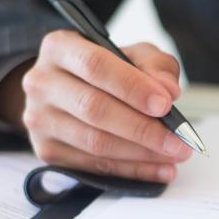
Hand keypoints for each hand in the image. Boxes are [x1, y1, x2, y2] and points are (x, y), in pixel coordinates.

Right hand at [17, 30, 192, 181]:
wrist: (69, 91)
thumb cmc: (107, 71)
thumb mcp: (133, 55)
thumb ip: (155, 66)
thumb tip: (168, 91)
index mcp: (60, 48)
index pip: (96, 66)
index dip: (133, 87)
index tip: (166, 104)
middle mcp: (41, 83)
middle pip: (94, 108)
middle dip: (143, 128)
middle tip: (178, 140)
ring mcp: (40, 120)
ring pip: (94, 142)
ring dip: (141, 153)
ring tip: (174, 155)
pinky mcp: (46, 151)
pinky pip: (94, 166)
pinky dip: (132, 170)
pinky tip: (159, 169)